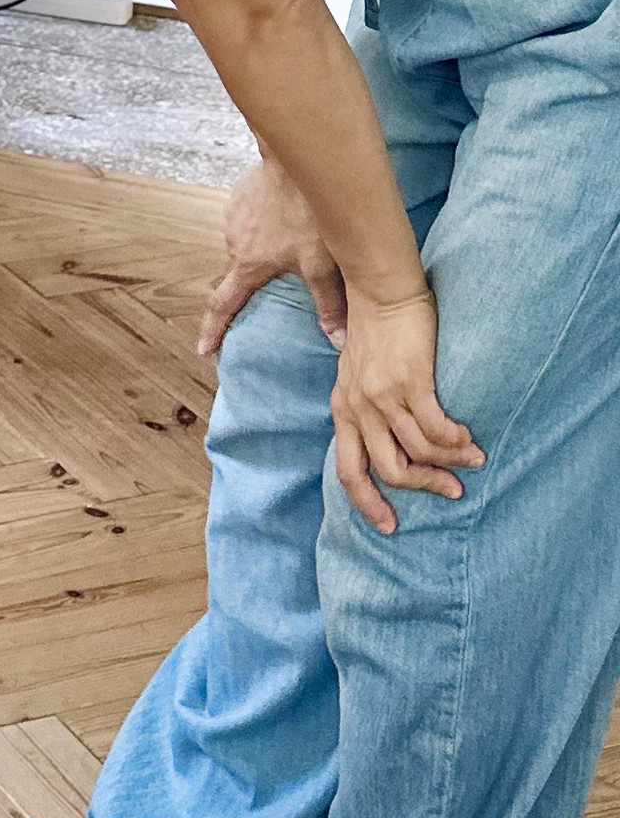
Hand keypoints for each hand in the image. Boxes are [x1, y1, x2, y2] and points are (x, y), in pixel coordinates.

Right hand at [199, 158, 347, 357]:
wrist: (294, 162)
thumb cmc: (307, 213)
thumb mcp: (321, 264)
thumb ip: (328, 304)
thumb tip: (337, 342)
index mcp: (247, 265)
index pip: (223, 305)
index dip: (213, 330)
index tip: (204, 349)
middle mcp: (232, 244)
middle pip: (240, 271)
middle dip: (253, 278)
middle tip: (275, 276)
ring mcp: (232, 218)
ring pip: (245, 245)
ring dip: (260, 248)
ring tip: (288, 240)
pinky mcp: (238, 197)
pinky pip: (247, 221)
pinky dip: (261, 225)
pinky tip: (282, 217)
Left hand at [332, 286, 482, 533]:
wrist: (381, 290)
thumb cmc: (374, 330)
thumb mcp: (354, 372)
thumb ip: (364, 405)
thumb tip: (385, 440)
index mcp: (344, 409)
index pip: (349, 471)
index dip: (368, 504)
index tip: (390, 527)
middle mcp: (359, 407)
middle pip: (390, 471)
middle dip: (425, 487)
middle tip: (453, 491)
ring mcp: (383, 395)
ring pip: (419, 452)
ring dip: (451, 463)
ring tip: (473, 459)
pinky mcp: (410, 381)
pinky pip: (437, 428)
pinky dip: (456, 440)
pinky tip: (468, 437)